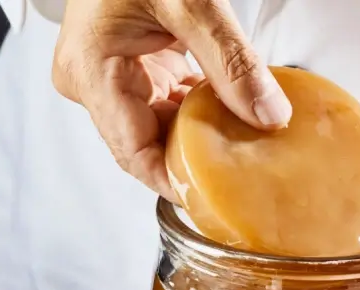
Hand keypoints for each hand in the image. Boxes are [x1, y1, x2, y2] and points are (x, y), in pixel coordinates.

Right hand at [52, 0, 292, 201]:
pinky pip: (161, 101)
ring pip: (156, 125)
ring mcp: (106, 75)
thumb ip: (232, 63)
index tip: (219, 199)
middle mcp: (90, 82)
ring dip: (199, 133)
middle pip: (146, 144)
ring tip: (244, 146)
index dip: (176, 181)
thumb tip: (269, 118)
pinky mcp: (124, 65)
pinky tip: (229, 112)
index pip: (133, 154)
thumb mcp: (190, 1)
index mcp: (91, 72)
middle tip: (245, 175)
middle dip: (195, 157)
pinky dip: (195, 108)